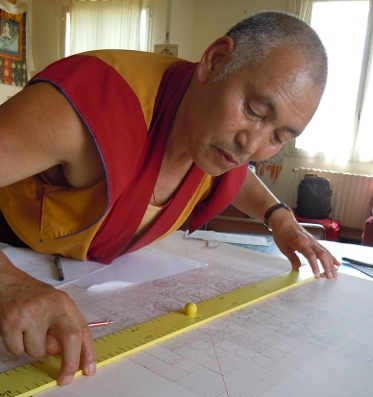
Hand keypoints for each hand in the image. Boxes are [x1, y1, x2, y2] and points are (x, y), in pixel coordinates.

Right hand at [0, 251, 95, 384]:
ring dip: (34, 349)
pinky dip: (17, 346)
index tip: (89, 369)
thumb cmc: (33, 296)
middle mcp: (51, 307)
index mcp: (65, 304)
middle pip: (70, 339)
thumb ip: (64, 326)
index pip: (82, 330)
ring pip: (39, 351)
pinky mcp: (12, 321)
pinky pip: (18, 350)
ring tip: (29, 331)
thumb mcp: (55, 305)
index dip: (88, 352)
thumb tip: (65, 354)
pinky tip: (17, 330)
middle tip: (65, 378)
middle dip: (70, 363)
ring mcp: (32, 314)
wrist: (8, 282)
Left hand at [269, 211, 339, 278]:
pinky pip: (325, 249)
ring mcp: (313, 240)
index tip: (317, 275)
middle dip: (327, 266)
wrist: (284, 222)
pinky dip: (331, 257)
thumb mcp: (283, 247)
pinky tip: (336, 264)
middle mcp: (309, 241)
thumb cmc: (282, 233)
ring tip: (334, 274)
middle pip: (322, 254)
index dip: (315, 266)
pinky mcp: (315, 241)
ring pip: (326, 252)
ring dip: (331, 264)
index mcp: (300, 242)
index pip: (311, 255)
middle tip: (329, 277)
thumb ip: (292, 258)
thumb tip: (296, 268)